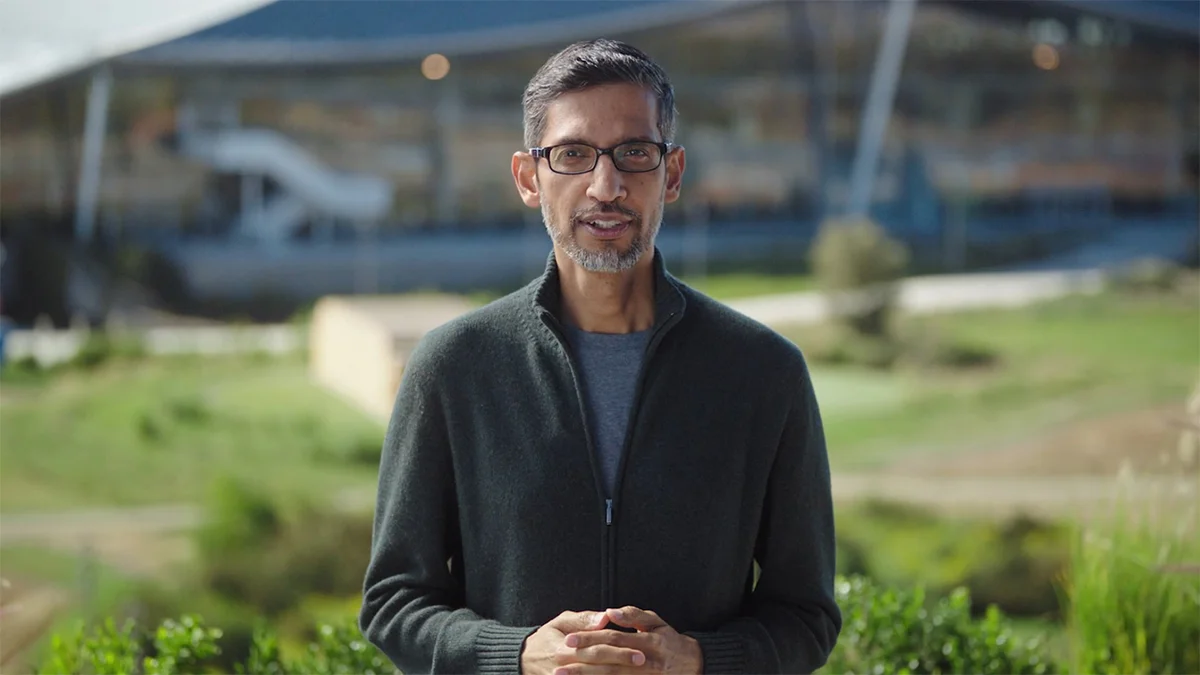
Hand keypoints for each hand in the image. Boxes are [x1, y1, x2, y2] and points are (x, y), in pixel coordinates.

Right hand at [521, 610, 647, 674]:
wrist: (522, 660)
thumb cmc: (547, 637)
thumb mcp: (561, 622)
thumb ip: (584, 620)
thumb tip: (606, 617)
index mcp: (564, 647)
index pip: (597, 649)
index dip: (619, 651)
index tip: (640, 651)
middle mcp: (564, 667)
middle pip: (598, 668)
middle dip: (622, 665)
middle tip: (644, 663)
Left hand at [559, 606, 702, 674]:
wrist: (693, 666)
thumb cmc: (669, 640)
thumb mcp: (656, 622)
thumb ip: (633, 616)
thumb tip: (609, 611)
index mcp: (648, 642)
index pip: (613, 639)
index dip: (590, 639)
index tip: (568, 640)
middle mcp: (646, 662)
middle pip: (609, 664)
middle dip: (582, 666)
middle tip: (558, 667)